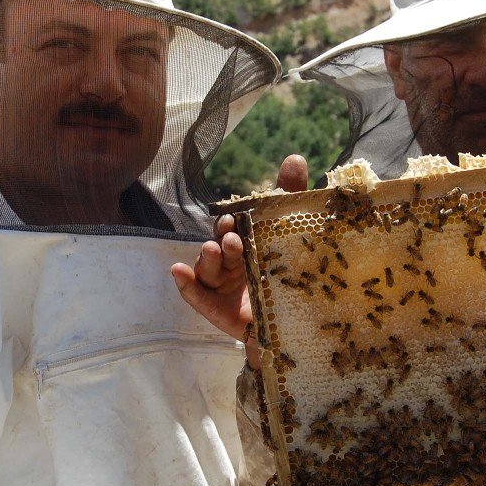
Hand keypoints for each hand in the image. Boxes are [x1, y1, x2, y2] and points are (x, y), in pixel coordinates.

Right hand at [172, 155, 308, 369]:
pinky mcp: (221, 314)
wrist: (307, 328)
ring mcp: (224, 290)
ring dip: (207, 259)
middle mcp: (233, 266)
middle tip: (231, 236)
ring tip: (214, 249)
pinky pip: (199, 300)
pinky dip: (187, 286)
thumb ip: (292, 198)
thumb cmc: (294, 278)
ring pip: (209, 272)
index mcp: (248, 247)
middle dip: (223, 240)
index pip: (235, 229)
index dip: (231, 222)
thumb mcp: (295, 235)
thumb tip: (294, 157)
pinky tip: (178, 272)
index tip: (234, 216)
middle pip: (220, 250)